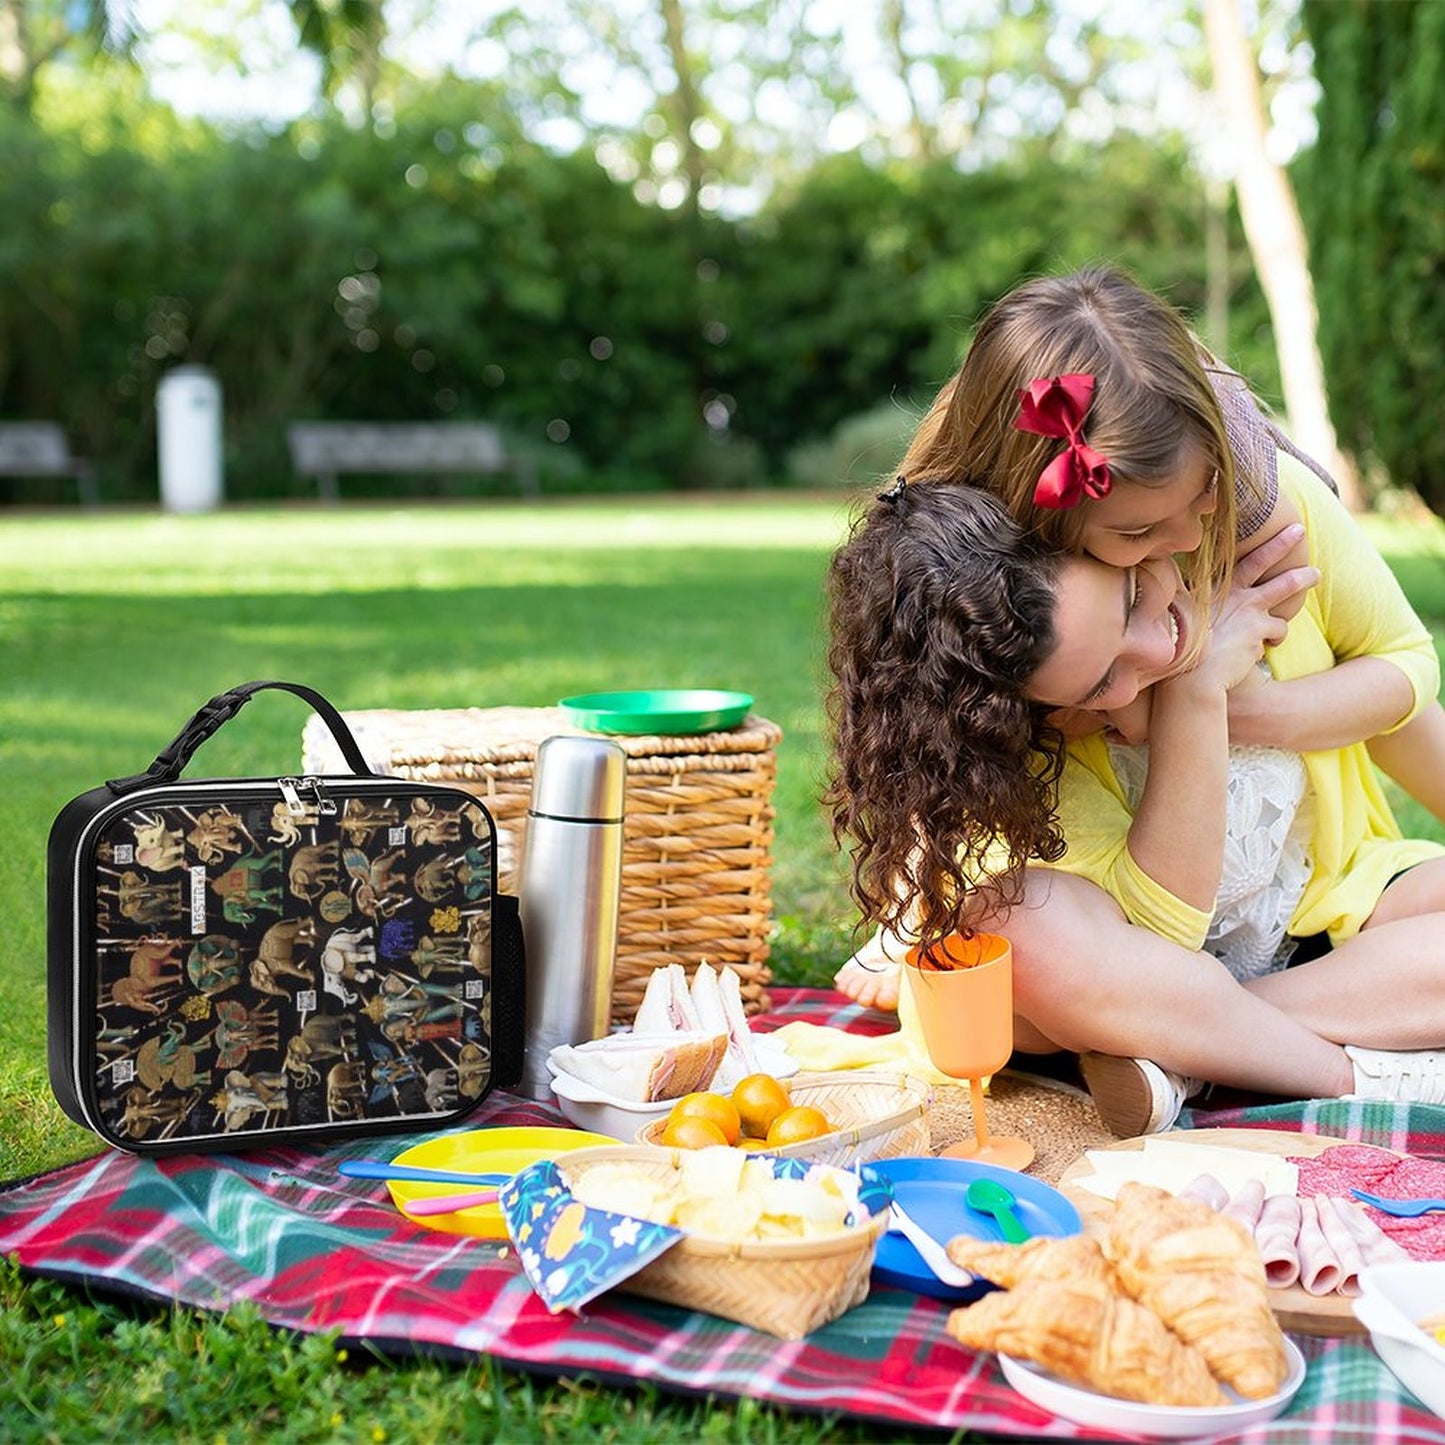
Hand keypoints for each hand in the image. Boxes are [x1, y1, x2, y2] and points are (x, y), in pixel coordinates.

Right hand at [1184, 523, 1317, 694]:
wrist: (1191, 677)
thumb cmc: (1177, 652)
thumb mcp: (1170, 620)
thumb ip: (1172, 600)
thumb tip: (1154, 582)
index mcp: (1210, 589)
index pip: (1227, 558)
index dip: (1238, 541)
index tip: (1247, 524)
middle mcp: (1232, 593)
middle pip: (1262, 559)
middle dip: (1282, 542)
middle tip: (1298, 530)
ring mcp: (1249, 609)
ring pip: (1285, 586)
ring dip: (1302, 579)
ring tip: (1314, 574)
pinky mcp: (1262, 630)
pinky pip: (1278, 629)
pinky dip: (1274, 637)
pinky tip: (1268, 645)